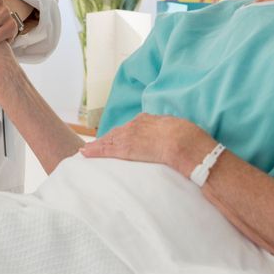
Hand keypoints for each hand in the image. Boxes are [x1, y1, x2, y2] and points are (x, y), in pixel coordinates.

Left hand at [79, 113, 215, 175]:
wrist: (184, 142)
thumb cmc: (188, 138)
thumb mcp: (179, 130)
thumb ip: (172, 134)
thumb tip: (176, 141)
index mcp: (149, 120)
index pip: (131, 127)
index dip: (123, 134)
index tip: (117, 138)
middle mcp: (136, 125)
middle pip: (117, 133)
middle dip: (107, 139)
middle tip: (96, 145)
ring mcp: (129, 136)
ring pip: (109, 140)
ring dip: (98, 146)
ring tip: (87, 150)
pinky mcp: (125, 149)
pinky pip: (106, 149)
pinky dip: (95, 151)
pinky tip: (85, 153)